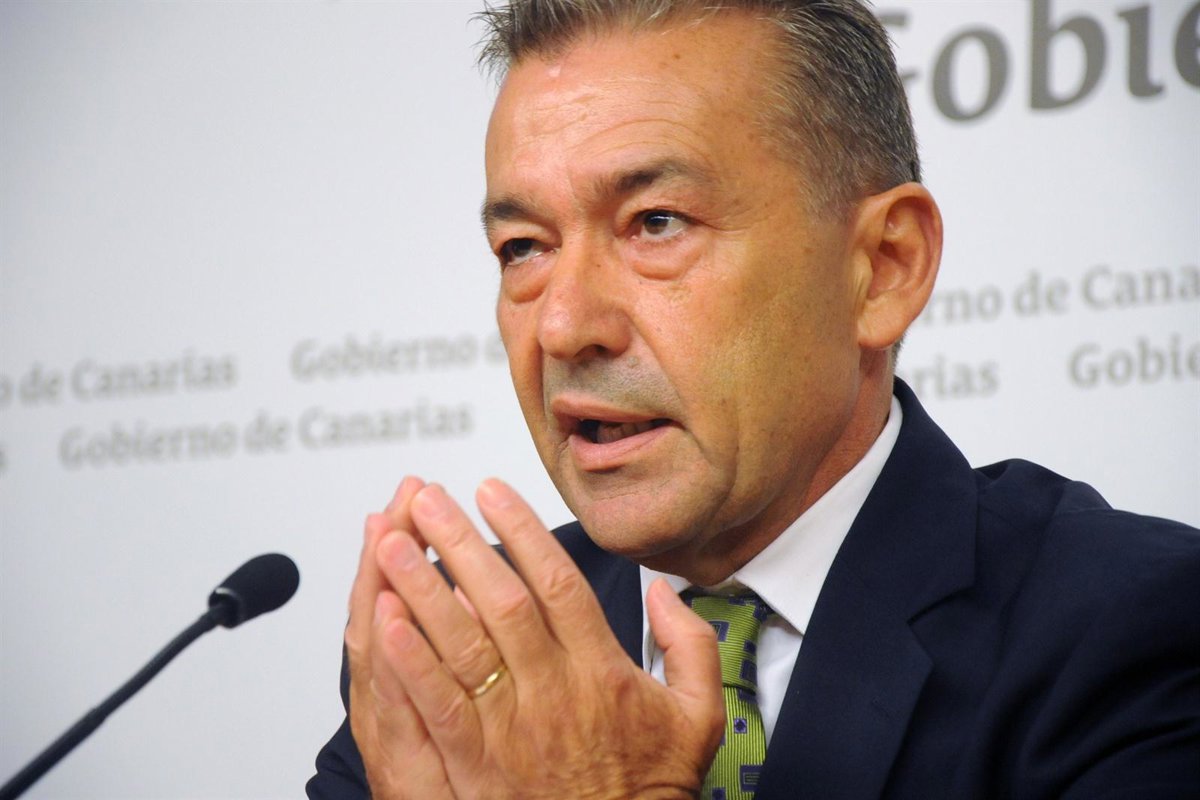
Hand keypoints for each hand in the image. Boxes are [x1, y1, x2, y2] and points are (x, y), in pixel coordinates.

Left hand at [360, 477, 723, 799]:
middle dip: (460, 542)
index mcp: (602, 671)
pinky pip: (439, 706)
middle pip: (502, 601)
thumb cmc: (649, 789)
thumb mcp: (699, 716)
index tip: (492, 491)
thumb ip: (692, 645)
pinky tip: (384, 622)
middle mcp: (554, 692)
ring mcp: (513, 730)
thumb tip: (665, 592)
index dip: (521, 529)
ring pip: (463, 645)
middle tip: (427, 500)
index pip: (558, 582)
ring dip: (424, 589)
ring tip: (393, 542)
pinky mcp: (477, 768)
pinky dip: (409, 662)